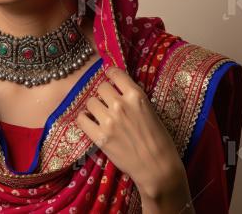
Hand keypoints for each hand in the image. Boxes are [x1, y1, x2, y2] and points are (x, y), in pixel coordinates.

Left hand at [75, 66, 186, 201]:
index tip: (109, 76)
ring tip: (100, 115)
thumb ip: (133, 99)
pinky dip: (84, 119)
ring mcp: (108, 121)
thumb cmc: (159, 140)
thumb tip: (117, 90)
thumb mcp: (150, 111)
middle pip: (101, 88)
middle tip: (108, 103)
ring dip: (94, 107)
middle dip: (104, 94)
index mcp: (136, 96)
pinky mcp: (99, 136)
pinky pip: (82, 119)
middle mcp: (120, 104)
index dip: (111, 74)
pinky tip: (90, 122)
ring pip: (90, 102)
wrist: (157, 167)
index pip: (115, 73)